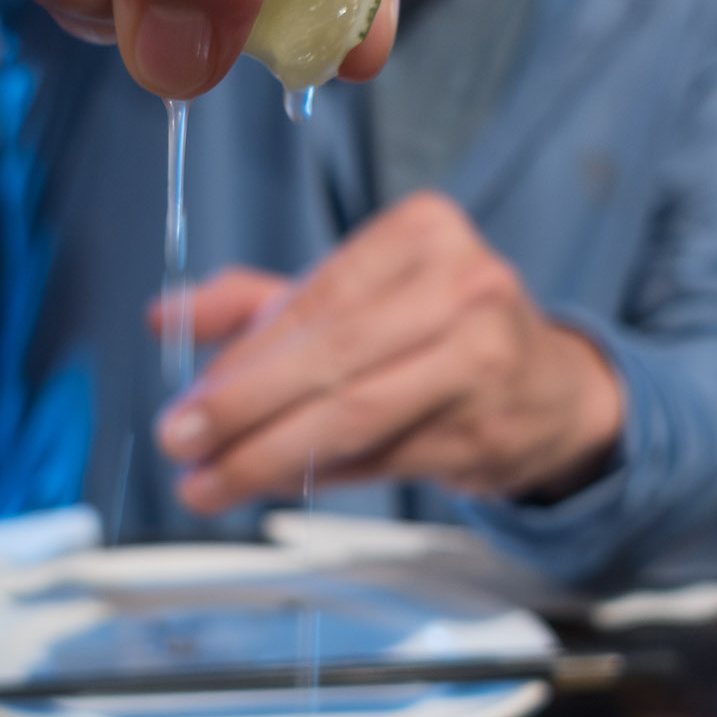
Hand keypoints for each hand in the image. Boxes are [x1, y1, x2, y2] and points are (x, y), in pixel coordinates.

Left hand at [151, 192, 623, 509]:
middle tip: (180, 444)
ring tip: (209, 482)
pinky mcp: (487, 429)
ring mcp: (484, 360)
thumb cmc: (439, 331)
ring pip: (354, 417)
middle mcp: (463, 286)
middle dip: (243, 410)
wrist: (551, 390)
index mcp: (422, 232)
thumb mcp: (353, 295)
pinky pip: (382, 459)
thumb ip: (258, 303)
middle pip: (331, 360)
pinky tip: (274, 484)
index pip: (314, 300)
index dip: (242, 359)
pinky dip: (319, 475)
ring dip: (268, 456)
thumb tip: (164, 316)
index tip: (186, 402)